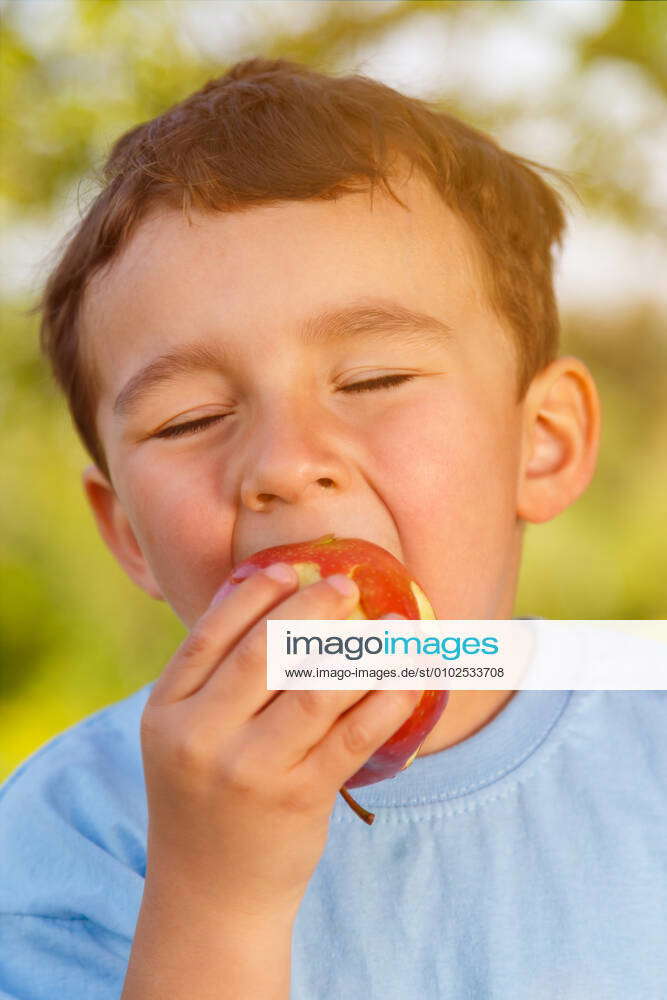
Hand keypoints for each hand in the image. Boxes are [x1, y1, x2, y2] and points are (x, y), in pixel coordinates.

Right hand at [139, 564, 420, 922]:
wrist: (211, 895)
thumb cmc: (204, 799)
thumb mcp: (184, 737)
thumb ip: (214, 679)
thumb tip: (274, 598)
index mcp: (165, 712)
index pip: (210, 634)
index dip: (254, 593)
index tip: (291, 566)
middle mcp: (201, 737)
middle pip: (265, 651)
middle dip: (312, 608)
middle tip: (348, 583)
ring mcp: (250, 770)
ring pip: (316, 688)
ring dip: (361, 648)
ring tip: (393, 623)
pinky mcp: (298, 799)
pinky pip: (353, 735)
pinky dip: (386, 700)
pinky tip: (407, 677)